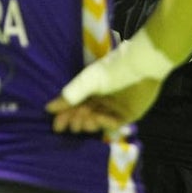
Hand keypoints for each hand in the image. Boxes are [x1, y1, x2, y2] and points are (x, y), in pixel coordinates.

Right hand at [45, 78, 161, 132]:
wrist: (142, 67)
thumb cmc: (114, 69)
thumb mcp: (89, 80)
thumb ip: (71, 94)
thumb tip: (48, 108)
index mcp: (91, 88)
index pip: (74, 104)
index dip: (65, 115)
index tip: (56, 126)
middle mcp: (102, 98)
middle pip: (84, 114)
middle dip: (75, 121)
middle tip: (72, 124)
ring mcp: (115, 107)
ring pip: (96, 121)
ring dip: (88, 123)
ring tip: (85, 120)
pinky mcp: (128, 114)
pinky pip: (112, 124)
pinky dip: (104, 123)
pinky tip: (100, 118)